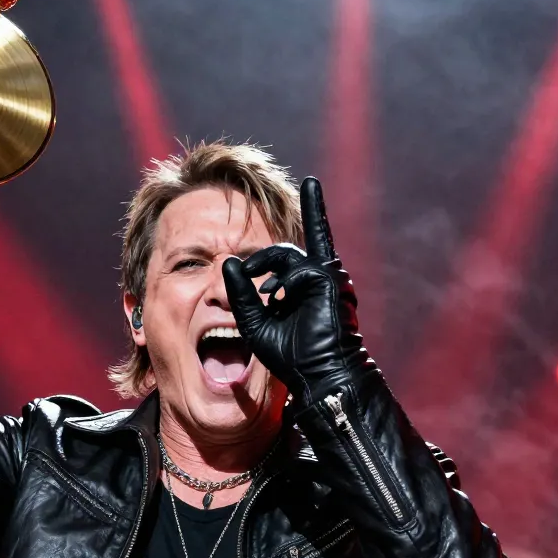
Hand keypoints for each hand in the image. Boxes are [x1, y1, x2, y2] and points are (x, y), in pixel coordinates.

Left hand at [222, 177, 367, 407]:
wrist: (318, 375)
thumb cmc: (290, 355)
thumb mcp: (255, 322)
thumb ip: (241, 294)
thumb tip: (227, 262)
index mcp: (308, 283)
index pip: (306, 242)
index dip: (314, 209)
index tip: (313, 182)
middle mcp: (322, 275)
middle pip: (287, 248)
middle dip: (274, 244)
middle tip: (256, 260)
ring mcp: (328, 277)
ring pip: (287, 254)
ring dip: (265, 268)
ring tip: (261, 293)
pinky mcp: (330, 282)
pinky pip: (299, 269)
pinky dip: (282, 283)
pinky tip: (276, 299)